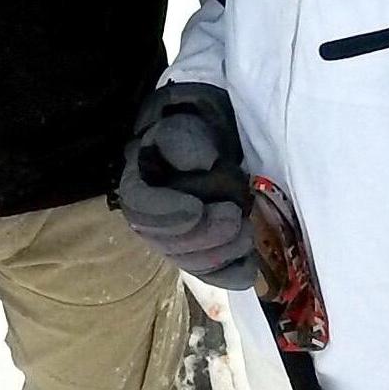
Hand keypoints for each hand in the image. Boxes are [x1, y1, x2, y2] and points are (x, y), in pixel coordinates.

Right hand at [117, 81, 254, 287]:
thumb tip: (201, 163)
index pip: (141, 207)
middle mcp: (151, 215)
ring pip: (188, 262)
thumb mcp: (188, 114)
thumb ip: (183, 138)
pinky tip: (248, 264)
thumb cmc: (198, 120)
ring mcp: (177, 238)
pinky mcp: (203, 251)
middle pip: (165, 242)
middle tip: (233, 219)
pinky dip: (231, 273)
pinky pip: (212, 275)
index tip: (196, 210)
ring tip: (245, 233)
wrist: (214, 131)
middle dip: (202, 237)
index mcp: (139, 179)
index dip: (167, 215)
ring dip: (219, 255)